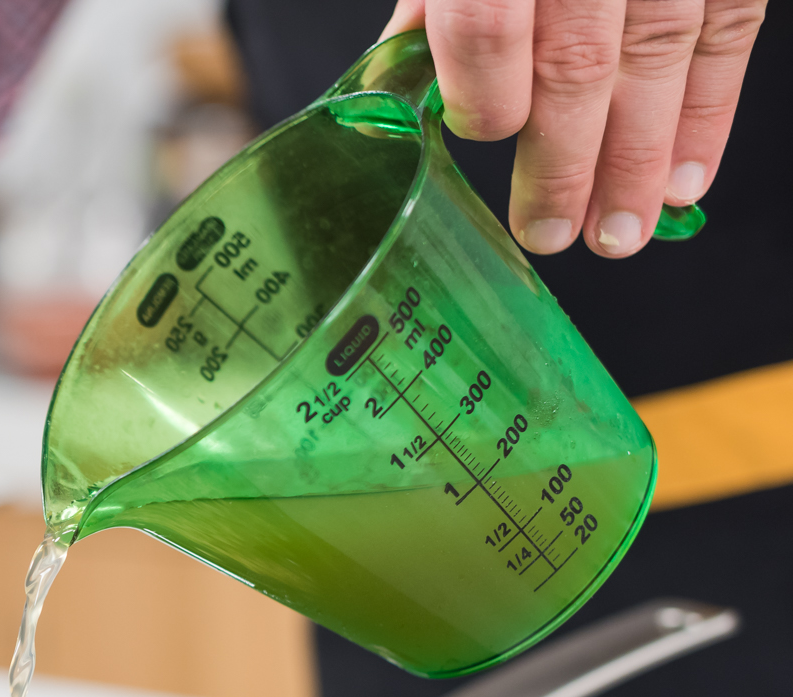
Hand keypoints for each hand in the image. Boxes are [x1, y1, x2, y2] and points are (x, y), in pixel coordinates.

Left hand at [381, 0, 765, 257]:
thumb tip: (402, 80)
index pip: (491, 29)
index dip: (489, 99)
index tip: (488, 135)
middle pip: (576, 64)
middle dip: (568, 165)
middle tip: (556, 235)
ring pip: (658, 62)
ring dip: (641, 159)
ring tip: (619, 231)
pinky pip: (727, 33)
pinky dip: (709, 111)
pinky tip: (684, 175)